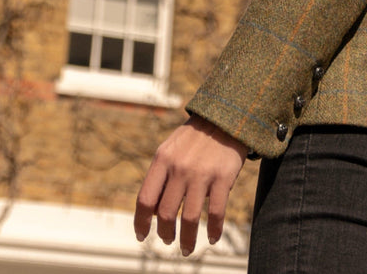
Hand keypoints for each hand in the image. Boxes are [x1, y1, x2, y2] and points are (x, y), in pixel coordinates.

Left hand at [134, 116, 246, 252]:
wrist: (226, 117)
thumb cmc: (194, 138)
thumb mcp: (170, 149)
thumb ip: (160, 176)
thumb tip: (151, 213)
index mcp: (162, 159)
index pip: (145, 199)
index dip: (140, 222)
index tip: (141, 235)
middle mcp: (180, 168)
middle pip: (166, 213)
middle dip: (165, 233)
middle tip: (167, 240)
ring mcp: (202, 173)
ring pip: (190, 218)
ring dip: (187, 240)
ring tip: (186, 249)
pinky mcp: (223, 177)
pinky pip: (216, 213)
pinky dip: (214, 230)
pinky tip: (213, 238)